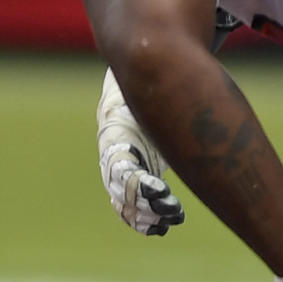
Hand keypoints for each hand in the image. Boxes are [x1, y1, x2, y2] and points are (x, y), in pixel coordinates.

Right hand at [96, 68, 183, 235]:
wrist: (122, 102)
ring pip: (125, 205)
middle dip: (146, 204)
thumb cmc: (137, 94)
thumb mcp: (143, 90)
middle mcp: (110, 162)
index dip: (140, 183)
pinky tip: (161, 228)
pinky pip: (128, 209)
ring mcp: (116, 176)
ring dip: (146, 216)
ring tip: (168, 222)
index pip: (120, 168)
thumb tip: (165, 53)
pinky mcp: (127, 185)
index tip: (161, 191)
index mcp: (114, 140)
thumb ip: (154, 85)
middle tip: (171, 210)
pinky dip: (143, 220)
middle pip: (122, 192)